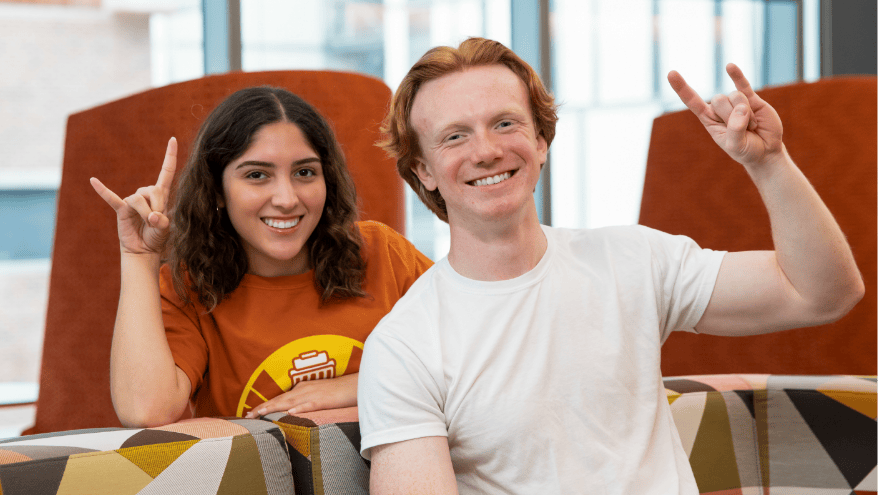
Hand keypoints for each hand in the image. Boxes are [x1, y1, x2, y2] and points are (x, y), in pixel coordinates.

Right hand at [90, 137, 177, 254]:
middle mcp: (147, 195)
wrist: (144, 250)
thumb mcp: (166, 229)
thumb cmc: (157, 238)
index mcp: (162, 195)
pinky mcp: (121, 210)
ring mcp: (133, 202)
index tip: (173, 139)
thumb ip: (163, 222)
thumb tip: (151, 216)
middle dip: (157, 205)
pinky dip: (103, 190)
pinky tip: (93, 180)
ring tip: (147, 223)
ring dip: (145, 212)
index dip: (170, 156)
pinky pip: (111, 198)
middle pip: (153, 189)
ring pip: (138, 198)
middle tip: (156, 221)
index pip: (167, 172)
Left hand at [244, 373, 357, 417]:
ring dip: (275, 407)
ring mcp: (313, 395)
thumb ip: (303, 401)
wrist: (354, 385)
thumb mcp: (316, 394)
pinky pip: (310, 405)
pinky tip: (291, 413)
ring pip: (291, 402)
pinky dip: (300, 408)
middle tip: (248, 415)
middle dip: (263, 407)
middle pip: (280, 399)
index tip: (250, 413)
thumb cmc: (336, 392)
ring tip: (262, 413)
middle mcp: (304, 390)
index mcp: (301, 388)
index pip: (279, 398)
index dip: (264, 405)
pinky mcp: (324, 400)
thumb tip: (291, 411)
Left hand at [668, 63, 783, 168]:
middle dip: (731, 115)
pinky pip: (743, 84)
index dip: (682, 88)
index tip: (671, 73)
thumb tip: (741, 108)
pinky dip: (737, 75)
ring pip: (735, 96)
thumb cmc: (746, 150)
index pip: (693, 101)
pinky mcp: (752, 98)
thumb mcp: (736, 146)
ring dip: (747, 115)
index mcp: (709, 119)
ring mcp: (735, 102)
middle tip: (744, 130)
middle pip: (719, 99)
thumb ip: (736, 130)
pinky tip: (729, 66)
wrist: (766, 150)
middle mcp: (720, 108)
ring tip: (752, 126)